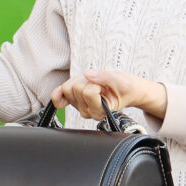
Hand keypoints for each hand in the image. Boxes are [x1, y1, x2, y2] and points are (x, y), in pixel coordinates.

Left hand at [50, 70, 166, 121]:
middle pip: (75, 89)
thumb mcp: (121, 80)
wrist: (127, 90)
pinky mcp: (73, 101)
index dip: (96, 83)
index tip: (105, 86)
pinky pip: (58, 96)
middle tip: (99, 83)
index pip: (88, 92)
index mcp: (100, 111)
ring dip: (79, 80)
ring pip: (67, 88)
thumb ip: (105, 77)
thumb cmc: (126, 88)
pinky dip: (60, 91)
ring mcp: (79, 107)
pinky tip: (68, 87)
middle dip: (87, 80)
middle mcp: (88, 112)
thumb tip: (87, 74)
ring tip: (94, 83)